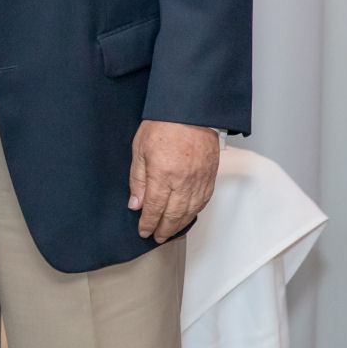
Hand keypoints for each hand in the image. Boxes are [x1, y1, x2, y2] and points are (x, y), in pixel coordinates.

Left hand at [128, 120, 219, 242]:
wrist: (191, 110)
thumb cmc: (164, 123)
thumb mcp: (140, 148)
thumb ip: (138, 179)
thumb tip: (136, 203)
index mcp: (162, 174)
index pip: (154, 208)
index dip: (148, 223)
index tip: (143, 231)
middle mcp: (183, 181)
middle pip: (173, 215)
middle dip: (164, 230)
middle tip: (156, 237)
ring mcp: (199, 180)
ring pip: (190, 212)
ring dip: (179, 225)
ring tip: (170, 232)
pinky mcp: (210, 176)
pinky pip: (203, 201)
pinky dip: (194, 213)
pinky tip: (187, 216)